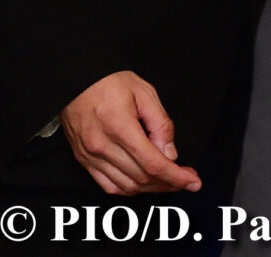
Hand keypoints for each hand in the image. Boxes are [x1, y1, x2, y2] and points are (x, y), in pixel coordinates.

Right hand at [59, 71, 200, 195]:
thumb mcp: (146, 93)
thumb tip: (170, 153)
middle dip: (169, 183)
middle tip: (186, 179)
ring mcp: (90, 156)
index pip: (153, 163)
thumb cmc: (110, 82)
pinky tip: (143, 183)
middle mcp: (102, 146)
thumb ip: (161, 124)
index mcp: (120, 127)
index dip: (176, 176)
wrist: (77, 81)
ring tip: (168, 181)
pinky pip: (107, 185)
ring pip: (125, 186)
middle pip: (141, 178)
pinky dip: (128, 189)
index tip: (193, 181)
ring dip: (150, 188)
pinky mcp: (83, 160)